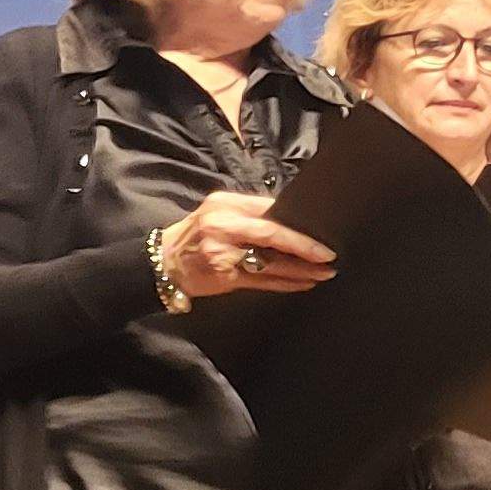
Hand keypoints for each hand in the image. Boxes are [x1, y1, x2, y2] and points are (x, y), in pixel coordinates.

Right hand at [158, 190, 333, 298]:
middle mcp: (222, 226)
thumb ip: (247, 215)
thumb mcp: (216, 215)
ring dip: (300, 269)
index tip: (320, 230)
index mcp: (224, 205)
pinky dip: (284, 283)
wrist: (162, 263)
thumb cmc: (194, 238)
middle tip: (328, 255)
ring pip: (270, 261)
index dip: (296, 222)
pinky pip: (261, 280)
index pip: (268, 209)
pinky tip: (303, 284)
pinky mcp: (224, 276)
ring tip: (324, 273)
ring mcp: (222, 252)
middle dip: (303, 246)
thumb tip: (287, 221)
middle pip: (271, 233)